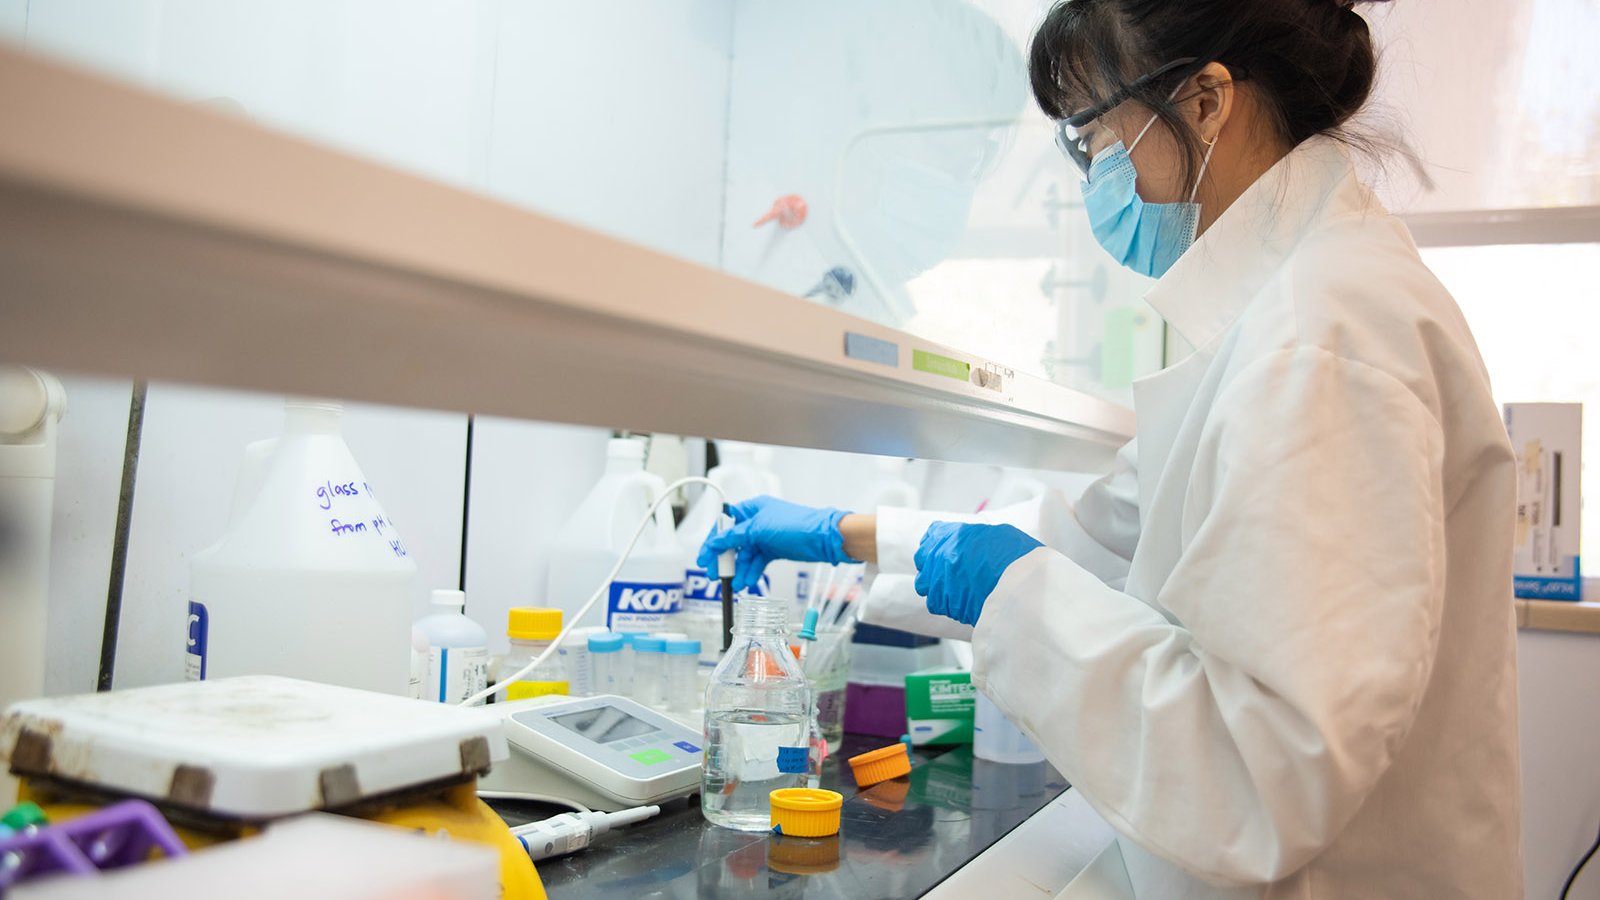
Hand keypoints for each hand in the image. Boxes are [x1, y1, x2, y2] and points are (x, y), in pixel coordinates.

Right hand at [697, 496, 857, 592]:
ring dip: (738, 569)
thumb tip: (715, 542)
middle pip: (732, 542)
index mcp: (752, 509)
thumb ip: (735, 537)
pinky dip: (751, 571)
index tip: (704, 558)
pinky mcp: (775, 550)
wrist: (824, 539)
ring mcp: (766, 536)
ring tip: (734, 583)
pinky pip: (757, 562)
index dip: (713, 542)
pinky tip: (747, 581)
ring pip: (745, 555)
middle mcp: (757, 521)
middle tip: (715, 575)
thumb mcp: (759, 529)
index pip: (725, 525)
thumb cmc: (798, 525)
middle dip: (724, 559)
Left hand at [913, 522, 1042, 625]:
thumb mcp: (997, 533)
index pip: (933, 534)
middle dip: (934, 564)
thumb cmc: (1014, 556)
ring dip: (937, 585)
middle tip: (953, 569)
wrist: (1018, 585)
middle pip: (923, 558)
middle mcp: (938, 554)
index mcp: (951, 533)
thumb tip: (975, 543)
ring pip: (924, 583)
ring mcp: (937, 578)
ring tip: (957, 588)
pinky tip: (962, 602)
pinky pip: (935, 603)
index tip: (948, 549)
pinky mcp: (942, 602)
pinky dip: (946, 603)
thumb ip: (976, 537)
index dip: (941, 543)